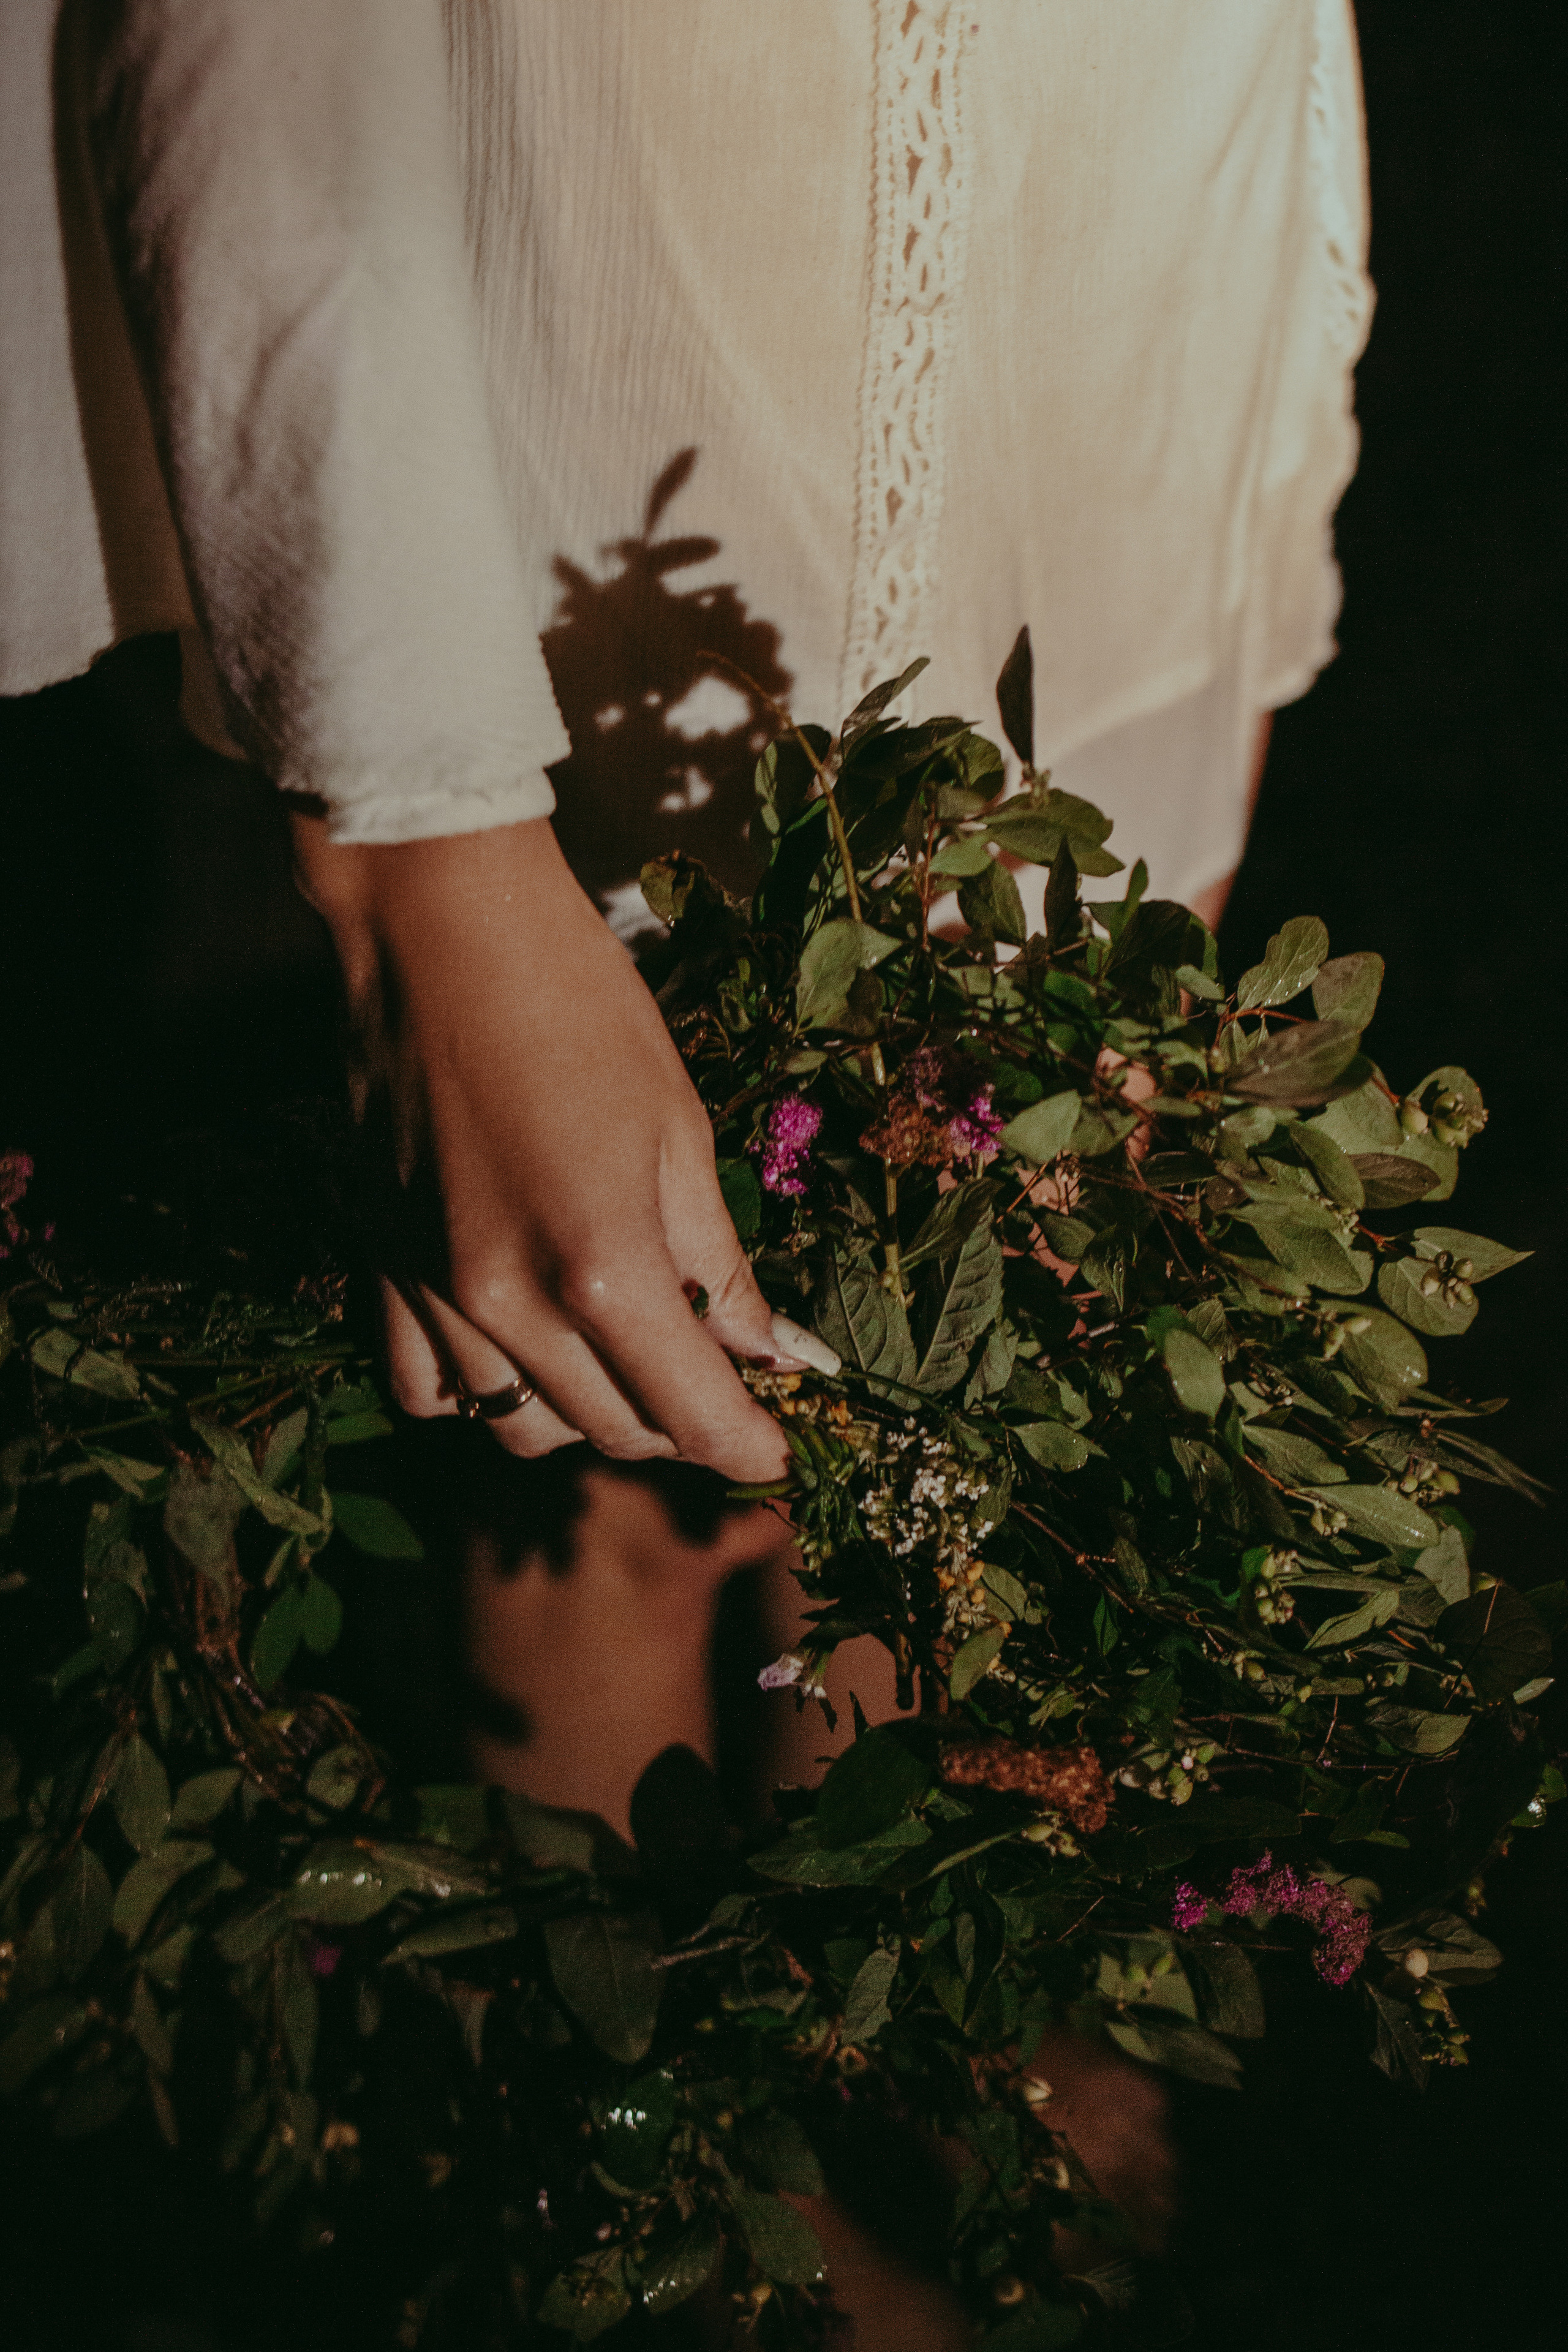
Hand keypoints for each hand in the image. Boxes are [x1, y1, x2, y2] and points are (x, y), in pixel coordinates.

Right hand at [290, 813, 795, 1481]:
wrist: (437, 926)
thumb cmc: (579, 1003)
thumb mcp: (680, 1128)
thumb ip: (721, 1260)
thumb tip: (774, 1351)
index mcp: (603, 1266)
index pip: (693, 1414)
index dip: (748, 1448)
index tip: (778, 1456)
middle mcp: (510, 1303)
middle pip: (614, 1430)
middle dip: (679, 1425)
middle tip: (714, 1380)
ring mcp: (432, 1290)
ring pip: (518, 1428)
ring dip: (587, 1416)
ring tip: (621, 1360)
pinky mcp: (377, 1262)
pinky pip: (422, 1388)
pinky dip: (479, 1395)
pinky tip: (518, 1350)